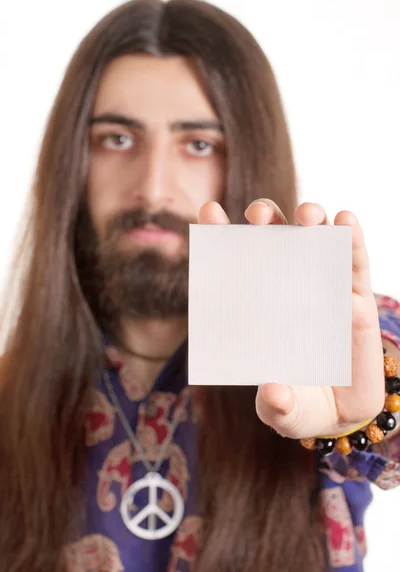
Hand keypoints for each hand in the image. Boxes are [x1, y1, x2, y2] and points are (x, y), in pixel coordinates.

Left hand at [198, 199, 384, 439]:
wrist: (340, 414)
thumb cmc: (300, 403)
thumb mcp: (284, 411)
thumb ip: (276, 406)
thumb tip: (274, 393)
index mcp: (257, 308)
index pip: (234, 263)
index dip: (220, 235)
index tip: (209, 211)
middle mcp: (287, 289)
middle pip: (274, 241)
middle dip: (265, 219)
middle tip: (257, 215)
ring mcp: (324, 289)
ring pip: (316, 243)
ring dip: (310, 221)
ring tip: (307, 214)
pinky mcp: (357, 299)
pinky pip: (355, 263)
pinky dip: (352, 240)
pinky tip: (346, 220)